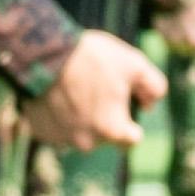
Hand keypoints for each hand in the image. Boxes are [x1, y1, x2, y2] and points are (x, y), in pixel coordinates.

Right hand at [25, 30, 167, 148]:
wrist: (42, 52)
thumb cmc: (92, 58)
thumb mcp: (134, 63)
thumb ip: (154, 87)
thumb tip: (150, 104)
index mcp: (113, 131)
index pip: (132, 139)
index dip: (131, 120)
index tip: (121, 100)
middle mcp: (87, 142)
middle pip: (103, 135)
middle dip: (102, 117)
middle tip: (94, 88)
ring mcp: (61, 139)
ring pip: (78, 132)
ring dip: (78, 117)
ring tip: (72, 87)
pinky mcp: (40, 131)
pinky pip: (55, 128)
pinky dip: (57, 116)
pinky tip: (55, 94)